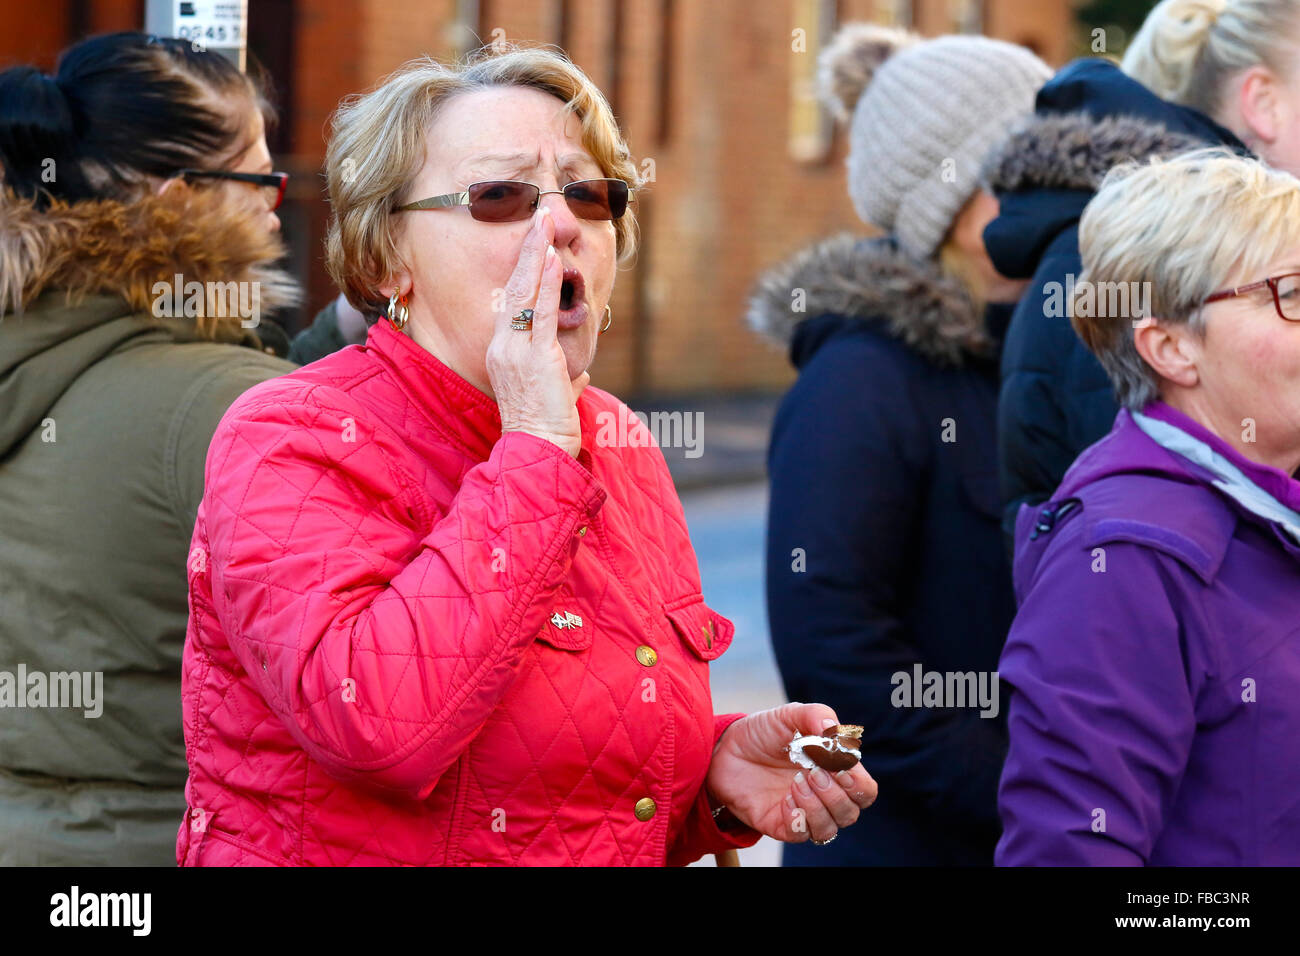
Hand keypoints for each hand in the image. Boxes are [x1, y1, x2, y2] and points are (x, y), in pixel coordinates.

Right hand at [486, 206, 587, 457]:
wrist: (538, 451)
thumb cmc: (547, 429)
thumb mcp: (556, 397)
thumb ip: (564, 380)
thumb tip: (579, 375)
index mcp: (505, 351)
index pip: (514, 301)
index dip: (525, 269)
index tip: (537, 242)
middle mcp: (504, 345)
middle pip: (514, 287)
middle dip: (528, 250)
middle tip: (538, 215)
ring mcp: (516, 350)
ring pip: (525, 293)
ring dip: (537, 255)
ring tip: (545, 223)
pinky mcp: (535, 358)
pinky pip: (542, 313)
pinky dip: (548, 284)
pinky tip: (554, 259)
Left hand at [705, 703, 877, 844]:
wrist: (724, 748)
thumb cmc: (762, 732)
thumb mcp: (789, 715)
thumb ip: (815, 715)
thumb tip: (836, 731)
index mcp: (833, 771)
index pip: (864, 790)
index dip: (857, 782)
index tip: (838, 763)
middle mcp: (822, 796)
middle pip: (851, 812)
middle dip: (838, 794)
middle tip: (814, 772)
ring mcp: (801, 812)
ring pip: (829, 829)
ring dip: (819, 807)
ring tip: (797, 782)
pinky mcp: (780, 824)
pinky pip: (801, 834)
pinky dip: (799, 818)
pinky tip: (786, 798)